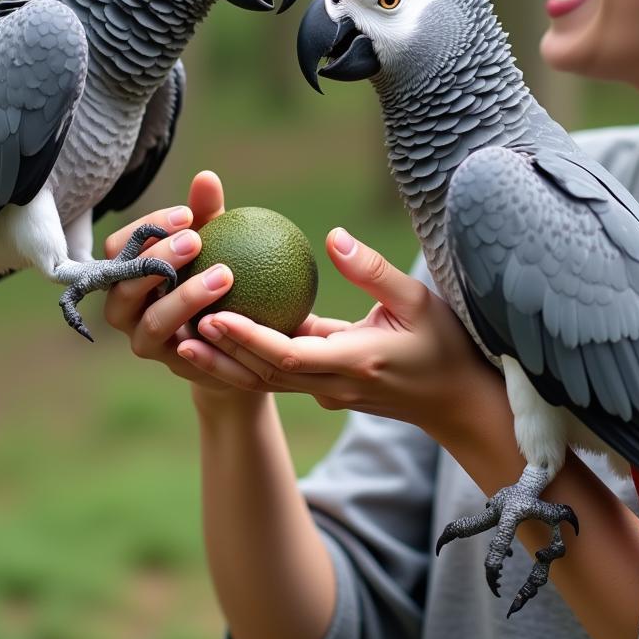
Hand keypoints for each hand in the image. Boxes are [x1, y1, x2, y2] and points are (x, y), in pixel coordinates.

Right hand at [103, 171, 271, 401]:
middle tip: (197, 239)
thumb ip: (206, 213)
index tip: (187, 214)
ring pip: (152, 320)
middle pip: (124, 282)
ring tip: (224, 275)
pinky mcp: (170, 363)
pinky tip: (228, 314)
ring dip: (185, 297)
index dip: (148, 228)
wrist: (231, 335)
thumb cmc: (216, 275)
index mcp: (128, 270)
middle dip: (157, 259)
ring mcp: (142, 338)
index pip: (121, 245)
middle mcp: (125, 305)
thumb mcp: (215, 242)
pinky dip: (200, 332)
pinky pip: (180, 351)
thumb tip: (206, 177)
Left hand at [177, 227, 488, 432]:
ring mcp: (330, 394)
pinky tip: (224, 340)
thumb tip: (331, 236)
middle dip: (221, 354)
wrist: (457, 403)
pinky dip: (249, 363)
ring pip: (267, 382)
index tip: (214, 316)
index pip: (289, 354)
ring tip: (183, 339)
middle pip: (264, 374)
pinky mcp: (328, 392)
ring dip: (226, 364)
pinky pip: (281, 378)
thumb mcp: (418, 299)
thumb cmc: (444, 345)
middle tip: (180, 326)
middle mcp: (335, 385)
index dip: (248, 338)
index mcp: (355, 361)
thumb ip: (372, 270)